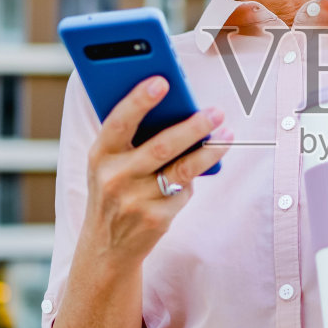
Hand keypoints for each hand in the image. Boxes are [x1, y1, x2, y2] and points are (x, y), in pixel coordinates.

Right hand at [79, 77, 231, 269]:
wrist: (106, 246)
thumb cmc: (114, 190)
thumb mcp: (110, 165)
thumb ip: (132, 140)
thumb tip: (179, 111)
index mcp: (100, 155)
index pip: (119, 122)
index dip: (139, 100)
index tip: (161, 81)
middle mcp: (114, 178)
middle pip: (161, 146)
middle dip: (193, 126)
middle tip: (216, 111)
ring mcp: (135, 201)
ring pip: (182, 169)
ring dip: (209, 149)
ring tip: (227, 134)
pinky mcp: (155, 220)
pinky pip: (184, 191)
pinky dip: (192, 180)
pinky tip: (200, 169)